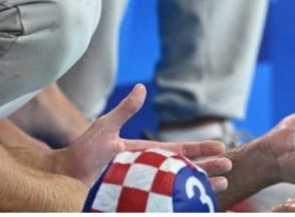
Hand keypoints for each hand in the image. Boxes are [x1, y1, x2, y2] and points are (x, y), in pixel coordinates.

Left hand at [51, 84, 229, 189]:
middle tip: (229, 167)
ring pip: (179, 188)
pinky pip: (163, 204)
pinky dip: (179, 205)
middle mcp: (151, 172)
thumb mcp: (106, 127)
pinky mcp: (138, 200)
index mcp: (147, 154)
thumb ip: (125, 110)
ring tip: (221, 187)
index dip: (200, 148)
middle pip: (186, 170)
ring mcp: (146, 188)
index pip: (179, 150)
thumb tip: (142, 88)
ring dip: (200, 187)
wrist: (65, 176)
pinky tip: (192, 207)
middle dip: (208, 167)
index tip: (221, 147)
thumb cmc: (84, 151)